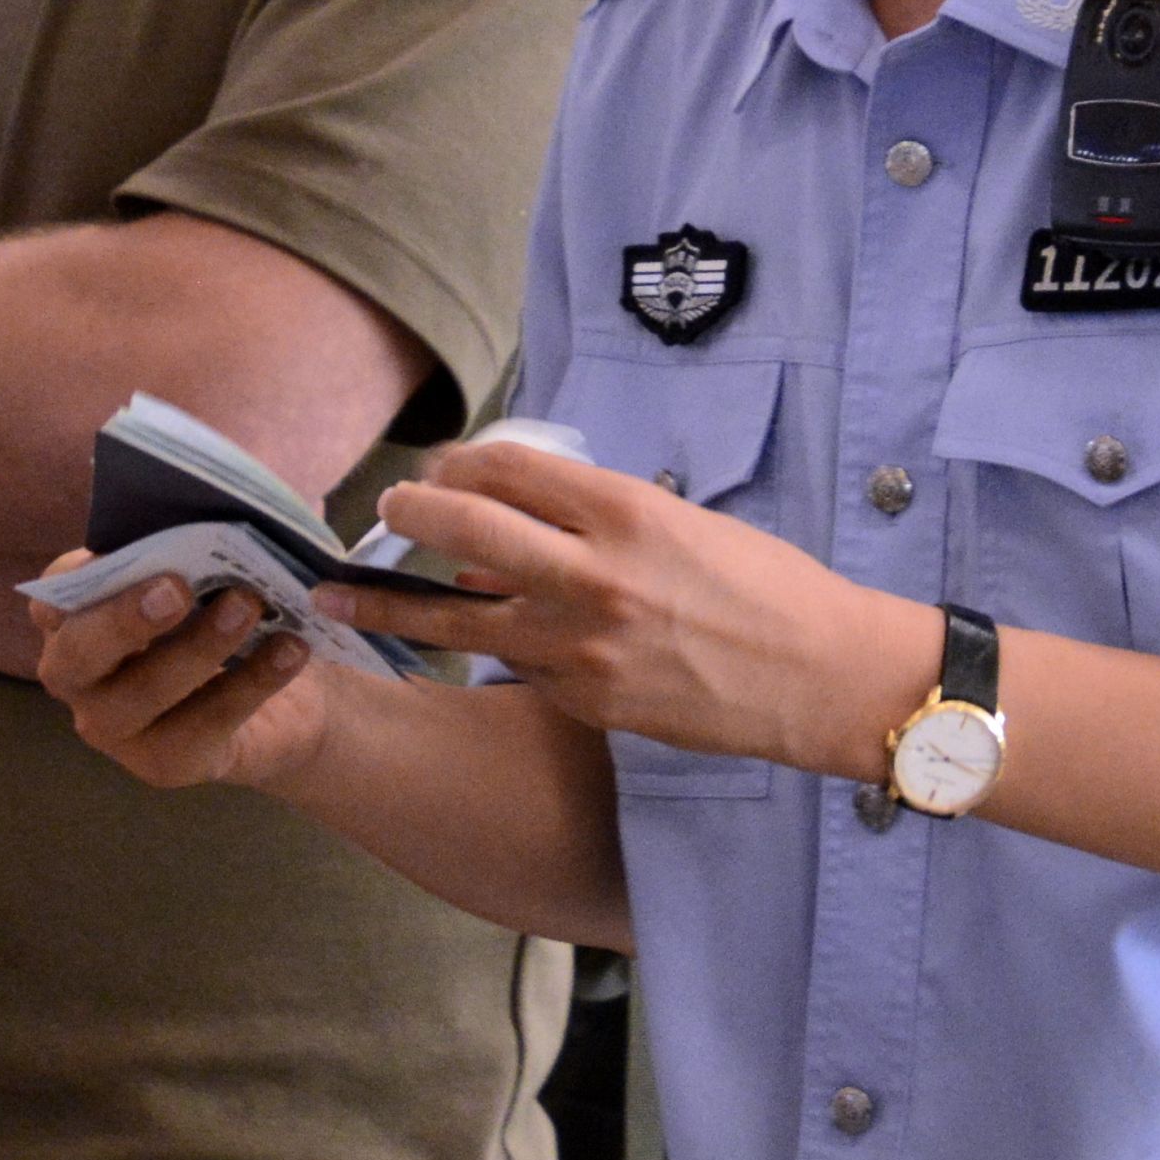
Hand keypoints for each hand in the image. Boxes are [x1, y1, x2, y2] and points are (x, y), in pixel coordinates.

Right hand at [30, 564, 330, 792]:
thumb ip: (195, 545)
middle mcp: (81, 677)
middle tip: (178, 588)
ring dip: (198, 647)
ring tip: (247, 606)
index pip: (54, 596)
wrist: (287, 691)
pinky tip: (290, 649)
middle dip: (123, 619)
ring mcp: (117, 728)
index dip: (74, 578)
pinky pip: (203, 725)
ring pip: (141, 694)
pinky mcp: (165, 764)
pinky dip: (250, 683)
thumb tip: (214, 511)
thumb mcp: (211, 569)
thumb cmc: (228, 607)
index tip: (106, 557)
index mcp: (77, 617)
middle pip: (79, 654)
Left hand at [317, 442, 928, 779]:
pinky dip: (499, 650)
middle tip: (387, 507)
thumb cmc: (762, 586)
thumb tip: (506, 528)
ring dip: (394, 601)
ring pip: (459, 616)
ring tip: (341, 592)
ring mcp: (581, 645)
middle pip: (462, 522)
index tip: (440, 464)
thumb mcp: (677, 523)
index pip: (506, 466)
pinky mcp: (584, 701)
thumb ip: (590, 521)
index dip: (459, 458)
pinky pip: (517, 668)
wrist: (818, 675)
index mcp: (621, 511)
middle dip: (409, 508)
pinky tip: (487, 642)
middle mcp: (591, 573)